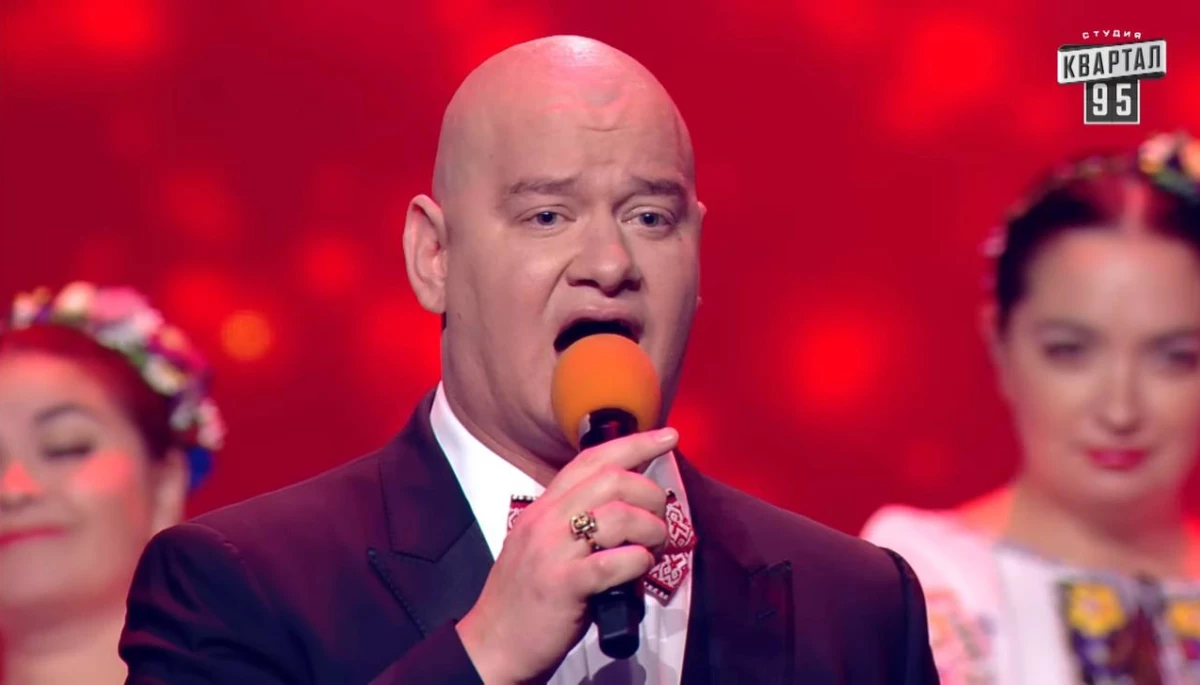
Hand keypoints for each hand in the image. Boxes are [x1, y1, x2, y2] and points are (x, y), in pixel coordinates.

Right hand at [455, 427, 677, 684]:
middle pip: (613, 480)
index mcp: (545, 506)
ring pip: (618, 516)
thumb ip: (577, 523)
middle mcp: (547, 520)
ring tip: (654, 549)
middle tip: (660, 519)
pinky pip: (612, 562)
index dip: (636, 444)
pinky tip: (639, 570)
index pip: (592, 459)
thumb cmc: (527, 597)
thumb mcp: (545, 546)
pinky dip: (637, 562)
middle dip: (651, 493)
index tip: (668, 436)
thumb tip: (631, 509)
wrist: (492, 644)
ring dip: (651, 530)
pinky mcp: (562, 584)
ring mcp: (552, 551)